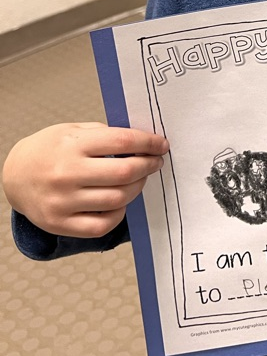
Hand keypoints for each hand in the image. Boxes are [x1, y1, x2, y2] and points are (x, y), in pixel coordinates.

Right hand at [2, 122, 168, 237]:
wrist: (14, 176)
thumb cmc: (48, 150)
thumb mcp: (72, 130)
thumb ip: (104, 134)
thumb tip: (142, 142)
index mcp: (72, 145)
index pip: (122, 142)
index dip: (148, 143)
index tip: (161, 145)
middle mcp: (66, 173)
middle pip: (125, 173)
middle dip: (148, 166)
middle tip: (155, 162)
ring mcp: (63, 201)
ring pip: (118, 199)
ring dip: (138, 188)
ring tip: (139, 179)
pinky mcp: (60, 223)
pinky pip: (102, 225)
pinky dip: (119, 213)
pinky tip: (120, 201)